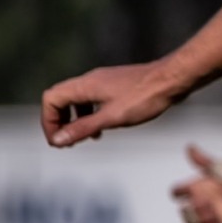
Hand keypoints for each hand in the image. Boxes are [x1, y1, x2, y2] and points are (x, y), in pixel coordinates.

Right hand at [42, 61, 179, 145]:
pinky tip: (101, 129)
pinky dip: (90, 115)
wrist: (172, 80)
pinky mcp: (115, 86)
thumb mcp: (111, 118)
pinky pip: (93, 100)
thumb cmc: (144, 98)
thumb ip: (83, 128)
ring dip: (75, 120)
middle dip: (59, 121)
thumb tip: (58, 140)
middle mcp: (89, 80)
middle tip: (66, 142)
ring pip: (78, 100)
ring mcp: (103, 82)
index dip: (48, 121)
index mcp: (84, 86)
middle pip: (60, 99)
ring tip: (83, 138)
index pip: (50, 100)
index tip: (58, 141)